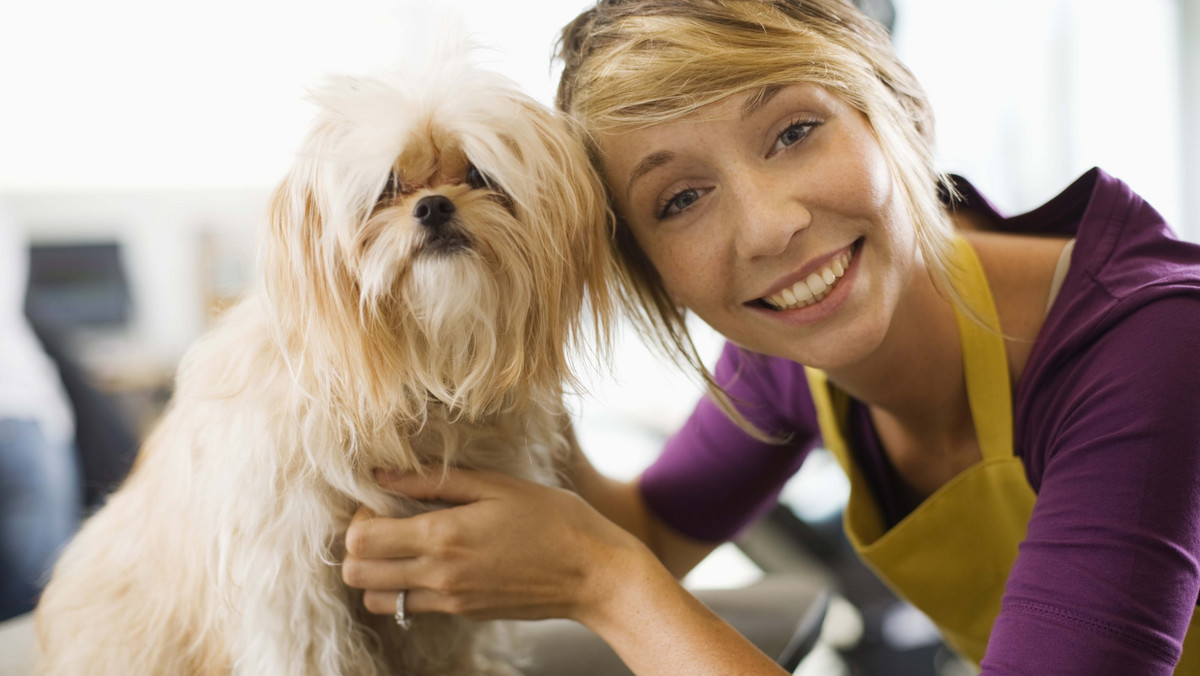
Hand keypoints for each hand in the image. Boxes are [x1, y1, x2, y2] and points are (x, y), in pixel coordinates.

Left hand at [342, 469, 648, 623]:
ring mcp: (449, 600)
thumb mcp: (497, 485)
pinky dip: (403, 588)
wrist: (593, 574)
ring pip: (375, 598)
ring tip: (404, 543)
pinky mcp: (462, 613)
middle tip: (386, 520)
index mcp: (443, 536)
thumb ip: (435, 480)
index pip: (361, 539)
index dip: (359, 515)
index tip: (384, 498)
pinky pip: (409, 608)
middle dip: (358, 545)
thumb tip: (384, 472)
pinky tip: (431, 560)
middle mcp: (438, 575)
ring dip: (376, 571)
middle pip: (355, 573)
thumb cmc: (553, 519)